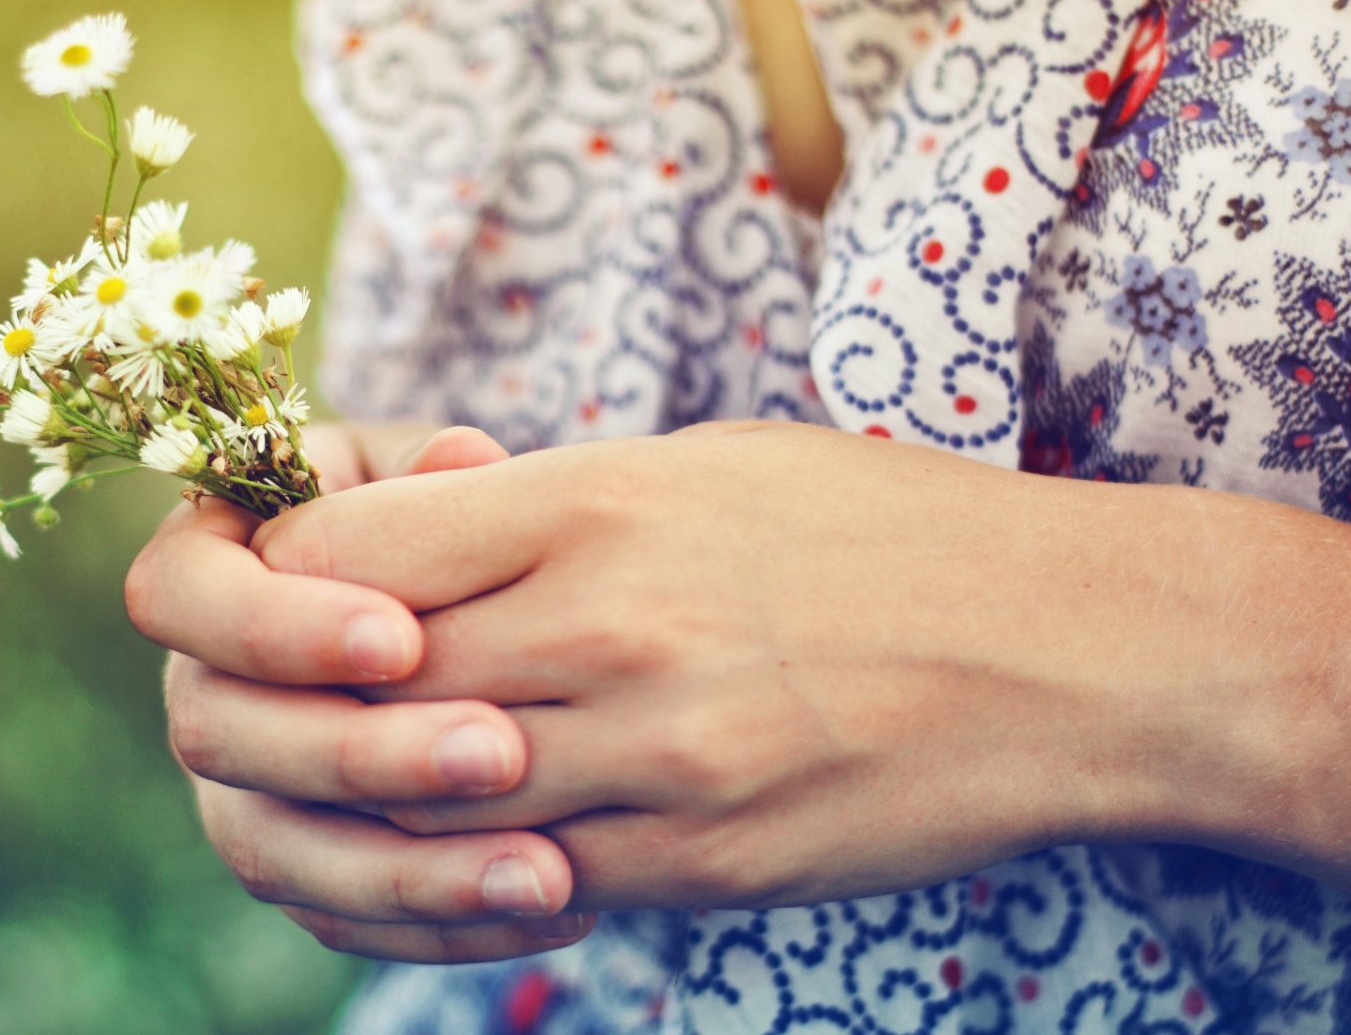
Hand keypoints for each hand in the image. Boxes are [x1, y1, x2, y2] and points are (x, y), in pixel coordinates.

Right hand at [131, 423, 598, 961]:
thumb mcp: (440, 474)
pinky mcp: (298, 866)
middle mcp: (200, 684)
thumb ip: (438, 476)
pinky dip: (445, 923)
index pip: (179, 598)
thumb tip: (463, 461)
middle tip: (499, 752)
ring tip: (547, 873)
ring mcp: (237, 786)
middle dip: (358, 753)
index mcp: (205, 566)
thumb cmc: (444, 511)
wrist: (481, 600)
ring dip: (408, 872)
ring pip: (274, 851)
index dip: (274, 627)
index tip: (402, 638)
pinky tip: (560, 907)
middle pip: (220, 737)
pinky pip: (342, 918)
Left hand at [247, 422, 1350, 913]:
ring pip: (420, 806)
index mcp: (593, 503)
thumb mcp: (700, 466)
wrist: (1068, 652)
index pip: (345, 553)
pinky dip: (461, 873)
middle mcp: (606, 632)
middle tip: (283, 700)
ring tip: (350, 781)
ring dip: (360, 801)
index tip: (291, 588)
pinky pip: (523, 884)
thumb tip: (392, 542)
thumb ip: (536, 508)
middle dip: (294, 699)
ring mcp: (652, 761)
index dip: (282, 578)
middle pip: (356, 688)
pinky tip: (456, 848)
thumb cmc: (879, 530)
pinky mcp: (698, 861)